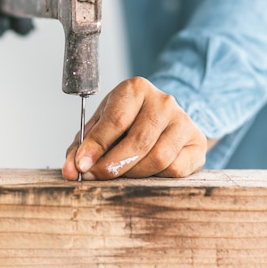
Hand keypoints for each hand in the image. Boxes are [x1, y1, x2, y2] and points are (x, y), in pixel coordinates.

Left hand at [62, 77, 206, 179]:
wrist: (162, 120)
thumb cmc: (124, 124)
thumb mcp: (99, 126)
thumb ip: (81, 147)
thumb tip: (70, 171)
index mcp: (135, 89)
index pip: (116, 120)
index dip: (96, 146)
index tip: (81, 165)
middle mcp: (163, 101)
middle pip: (138, 141)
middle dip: (112, 165)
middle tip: (95, 177)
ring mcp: (183, 121)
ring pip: (158, 158)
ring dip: (133, 174)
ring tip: (119, 177)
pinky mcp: (197, 143)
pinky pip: (175, 170)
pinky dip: (156, 178)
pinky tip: (146, 174)